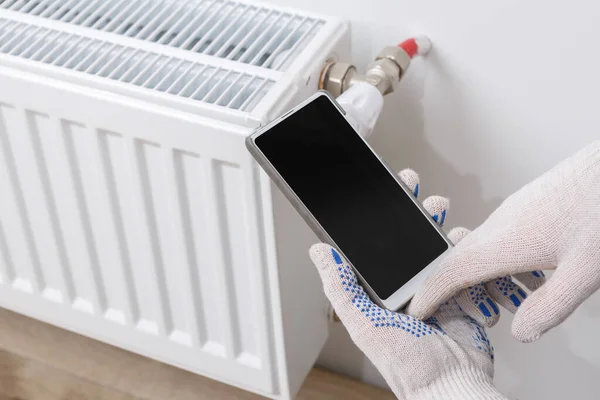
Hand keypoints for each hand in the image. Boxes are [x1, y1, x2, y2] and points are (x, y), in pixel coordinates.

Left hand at [309, 170, 506, 398]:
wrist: (451, 384)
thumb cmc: (406, 364)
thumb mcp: (365, 323)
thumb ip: (342, 288)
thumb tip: (320, 252)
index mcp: (381, 290)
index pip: (378, 243)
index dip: (382, 215)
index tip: (387, 189)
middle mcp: (408, 285)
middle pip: (412, 238)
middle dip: (417, 211)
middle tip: (418, 192)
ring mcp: (437, 287)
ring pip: (441, 245)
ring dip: (442, 225)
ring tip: (441, 215)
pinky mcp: (462, 291)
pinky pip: (466, 262)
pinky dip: (467, 250)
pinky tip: (465, 244)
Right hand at [408, 141, 599, 341]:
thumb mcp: (584, 271)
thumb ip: (550, 307)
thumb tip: (522, 331)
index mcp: (503, 241)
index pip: (450, 272)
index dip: (428, 294)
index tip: (416, 310)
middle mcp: (498, 224)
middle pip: (461, 262)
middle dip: (461, 292)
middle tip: (483, 317)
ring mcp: (510, 212)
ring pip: (481, 250)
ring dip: (487, 278)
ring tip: (516, 299)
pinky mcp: (524, 206)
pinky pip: (497, 239)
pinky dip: (501, 263)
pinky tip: (533, 273)